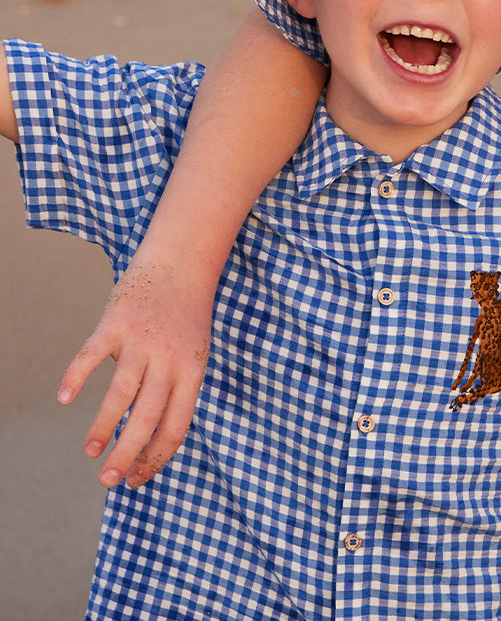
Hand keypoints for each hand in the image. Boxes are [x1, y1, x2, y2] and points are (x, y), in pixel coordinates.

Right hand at [58, 257, 213, 488]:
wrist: (181, 263)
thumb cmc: (185, 316)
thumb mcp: (194, 354)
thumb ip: (175, 390)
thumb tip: (147, 437)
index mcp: (193, 370)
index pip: (177, 426)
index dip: (156, 458)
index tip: (136, 479)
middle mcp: (169, 358)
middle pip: (148, 417)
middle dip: (127, 453)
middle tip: (108, 480)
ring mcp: (142, 340)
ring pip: (120, 393)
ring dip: (103, 426)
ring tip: (91, 450)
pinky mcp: (116, 322)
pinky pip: (91, 355)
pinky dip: (75, 377)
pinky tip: (65, 398)